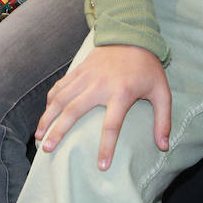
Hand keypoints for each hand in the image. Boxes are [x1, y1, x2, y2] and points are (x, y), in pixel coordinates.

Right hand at [34, 44, 170, 163]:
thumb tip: (164, 146)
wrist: (132, 36)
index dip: (106, 147)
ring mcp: (86, 76)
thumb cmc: (148, 68)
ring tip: (38, 134)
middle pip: (74, 111)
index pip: (111, 125)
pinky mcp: (79, 69)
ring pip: (61, 98)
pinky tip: (45, 113)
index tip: (101, 167)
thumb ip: (163, 120)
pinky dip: (51, 99)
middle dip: (58, 131)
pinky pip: (61, 85)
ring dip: (48, 116)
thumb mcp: (162, 93)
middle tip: (46, 149)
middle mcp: (99, 85)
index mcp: (121, 93)